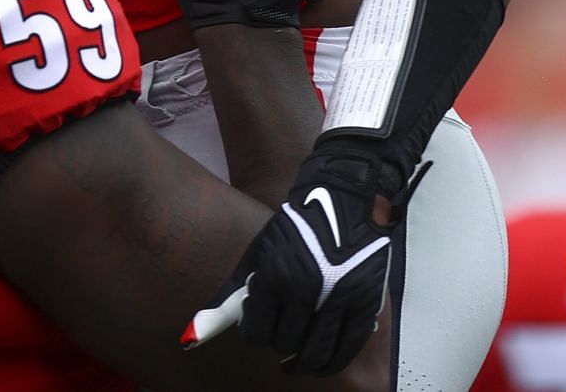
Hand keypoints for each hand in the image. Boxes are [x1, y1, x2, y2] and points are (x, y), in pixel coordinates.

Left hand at [236, 149, 394, 374]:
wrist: (342, 202)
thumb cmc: (296, 227)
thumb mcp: (258, 250)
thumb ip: (233, 290)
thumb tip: (200, 326)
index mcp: (275, 276)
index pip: (257, 331)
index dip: (254, 334)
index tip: (257, 330)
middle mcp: (307, 291)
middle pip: (285, 343)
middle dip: (278, 342)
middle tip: (279, 335)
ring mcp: (339, 299)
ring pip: (316, 354)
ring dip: (303, 362)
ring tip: (297, 361)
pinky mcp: (365, 304)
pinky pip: (346, 350)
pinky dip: (332, 363)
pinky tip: (321, 363)